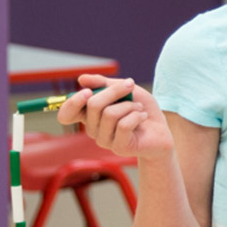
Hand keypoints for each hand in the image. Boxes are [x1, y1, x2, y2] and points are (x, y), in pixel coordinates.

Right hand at [56, 74, 173, 158]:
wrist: (161, 129)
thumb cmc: (140, 108)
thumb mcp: (124, 89)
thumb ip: (104, 84)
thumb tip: (81, 79)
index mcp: (89, 115)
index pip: (66, 114)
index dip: (73, 102)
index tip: (89, 91)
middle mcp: (92, 129)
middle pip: (93, 105)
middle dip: (115, 91)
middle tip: (131, 86)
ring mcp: (104, 140)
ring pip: (109, 114)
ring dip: (130, 105)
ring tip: (139, 108)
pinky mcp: (119, 147)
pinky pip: (124, 125)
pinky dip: (137, 115)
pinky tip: (142, 117)